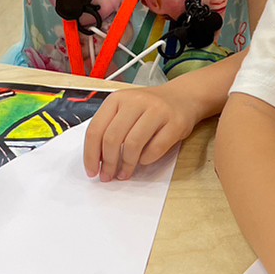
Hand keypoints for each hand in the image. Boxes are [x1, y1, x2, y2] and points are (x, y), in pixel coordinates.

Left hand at [84, 84, 199, 181]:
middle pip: (112, 138)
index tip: (92, 171)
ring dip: (127, 165)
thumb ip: (110, 129)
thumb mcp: (125, 111)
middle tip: (108, 176)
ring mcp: (157, 110)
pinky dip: (146, 160)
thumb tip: (97, 161)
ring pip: (133, 144)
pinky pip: (155, 148)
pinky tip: (143, 161)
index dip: (90, 154)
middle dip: (108, 163)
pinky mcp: (175, 123)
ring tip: (125, 173)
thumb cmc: (149, 109)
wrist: (183, 97)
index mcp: (117, 99)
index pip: (95, 129)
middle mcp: (135, 101)